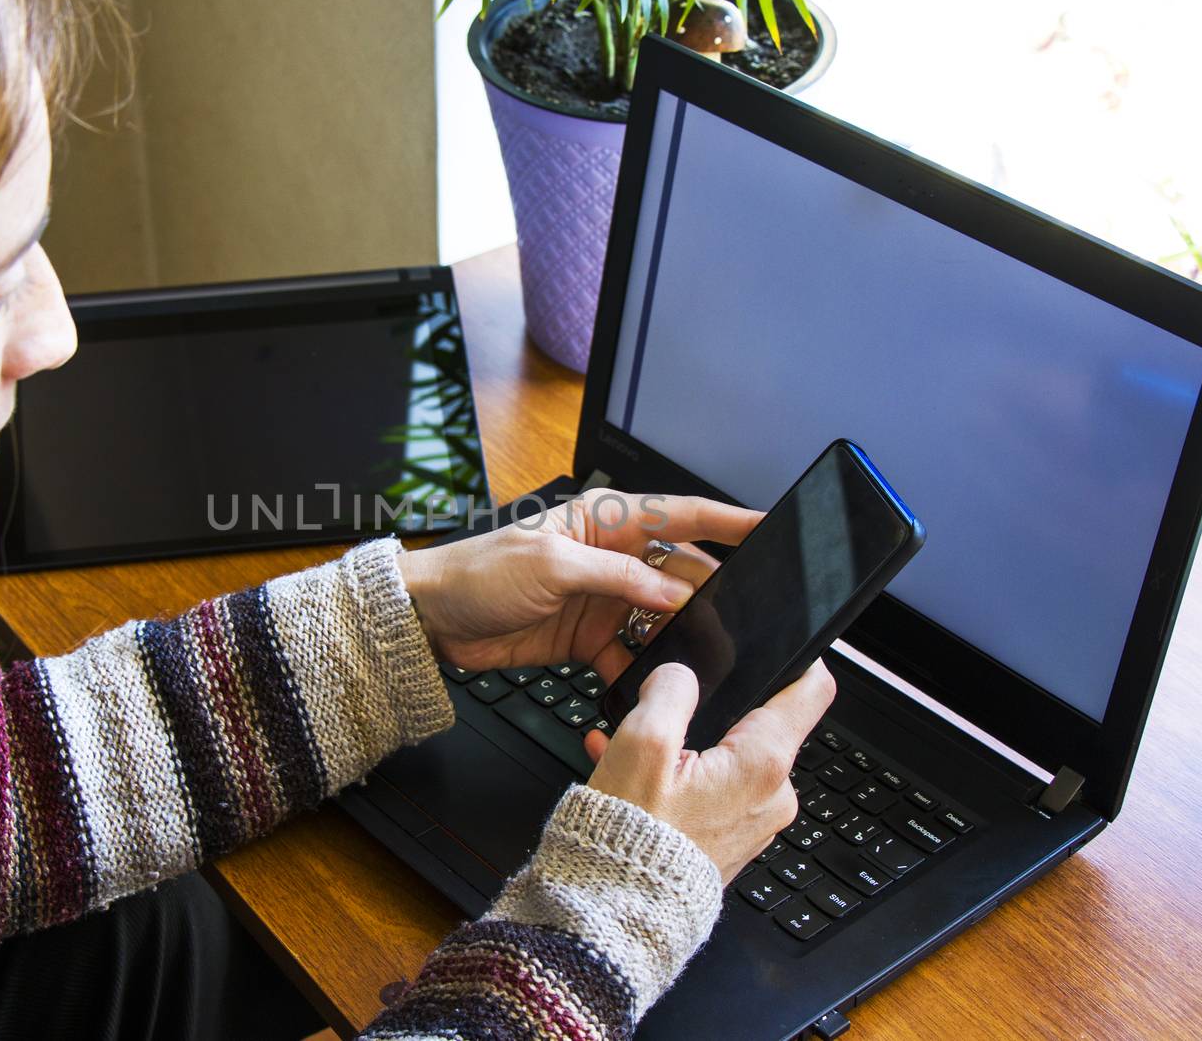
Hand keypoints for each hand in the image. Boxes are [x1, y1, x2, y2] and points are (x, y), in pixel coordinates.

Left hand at [395, 489, 759, 676]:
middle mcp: (609, 559)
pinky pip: (630, 657)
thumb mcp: (549, 564)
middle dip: (711, 593)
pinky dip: (644, 674)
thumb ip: (614, 575)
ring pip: (660, 618)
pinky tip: (656, 687)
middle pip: (677, 573)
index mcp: (602, 522)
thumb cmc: (478, 573)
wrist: (431, 620)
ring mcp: (601, 602)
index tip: (769, 526)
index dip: (725, 520)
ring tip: (708, 656)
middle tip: (745, 615)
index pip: (676, 514)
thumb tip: (670, 591)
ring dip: (681, 637)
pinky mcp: (587, 641)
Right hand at [583, 659, 835, 880]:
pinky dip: (677, 777)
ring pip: (726, 758)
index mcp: (762, 764)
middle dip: (712, 710)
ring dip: (684, 746)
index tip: (781, 644)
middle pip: (758, 723)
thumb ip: (669, 692)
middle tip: (665, 709)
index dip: (800, 659)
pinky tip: (633, 775)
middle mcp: (772, 795)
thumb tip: (681, 675)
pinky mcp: (729, 840)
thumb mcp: (643, 745)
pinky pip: (711, 791)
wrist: (620, 912)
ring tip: (630, 747)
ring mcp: (753, 821)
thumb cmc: (633, 835)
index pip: (812, 691)